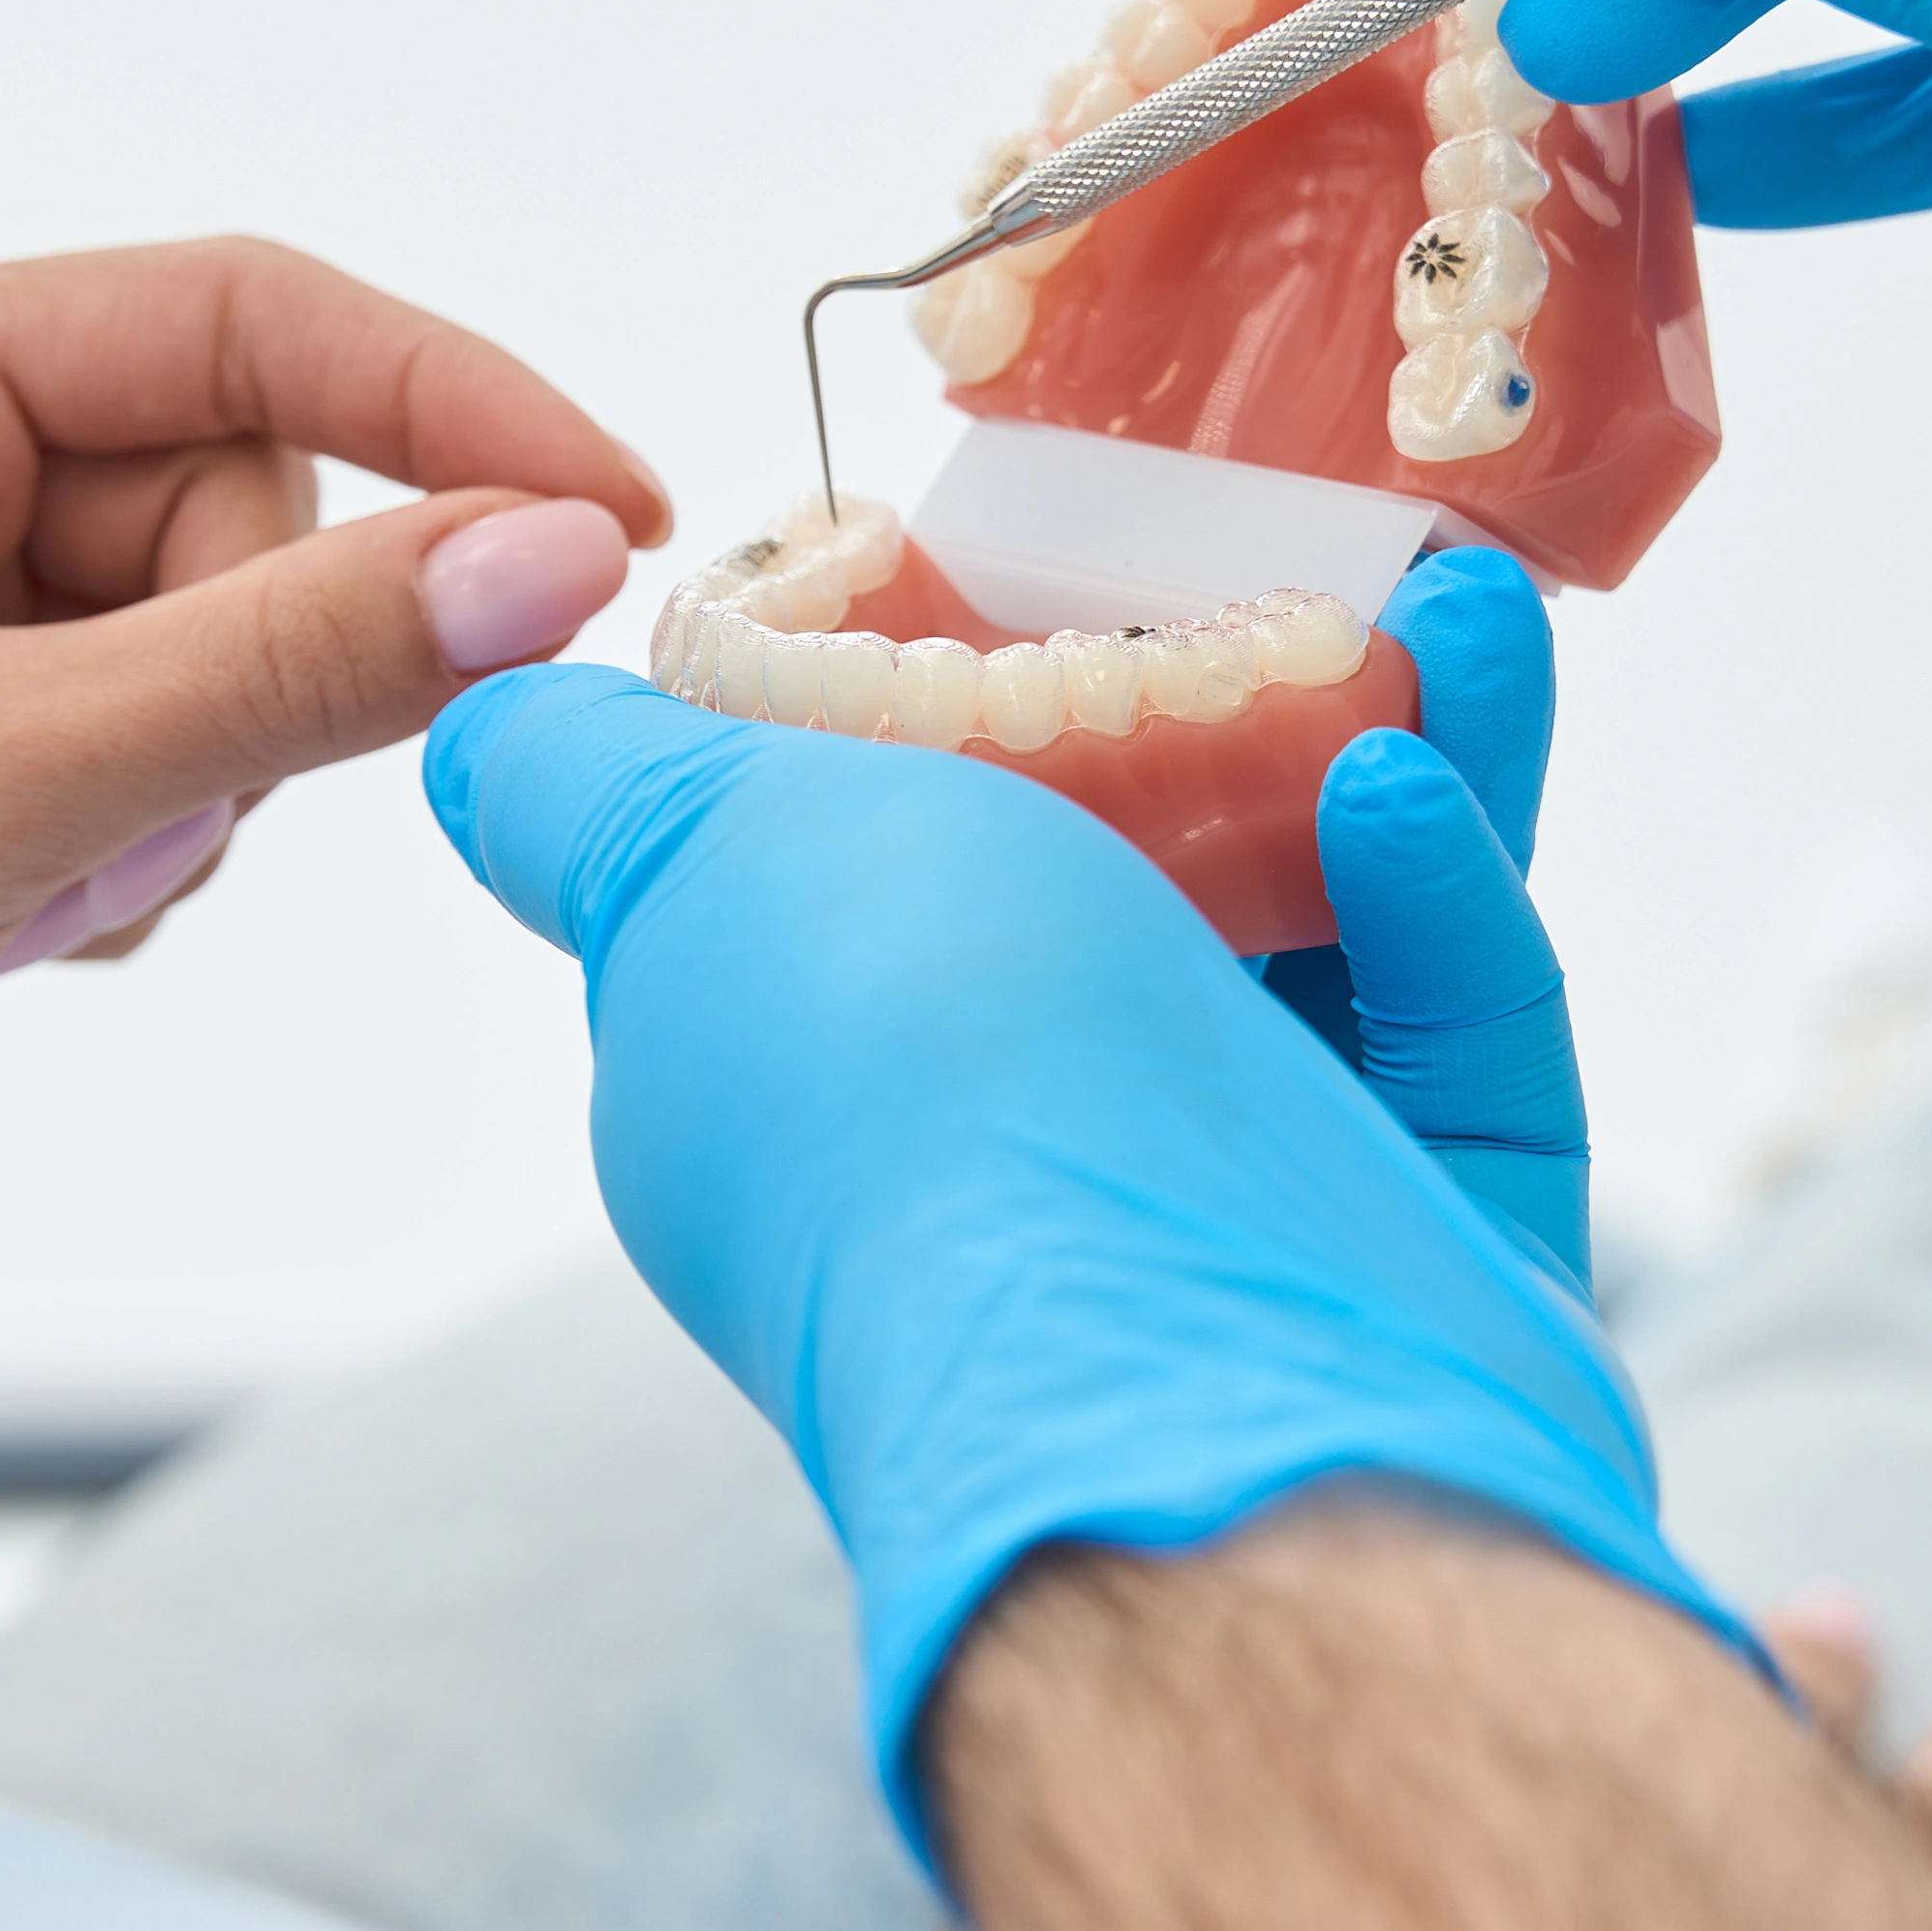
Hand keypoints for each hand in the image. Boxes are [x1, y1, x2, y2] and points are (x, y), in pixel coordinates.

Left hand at [0, 240, 661, 1552]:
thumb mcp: (2, 789)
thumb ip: (297, 667)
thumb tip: (552, 559)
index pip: (247, 316)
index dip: (454, 414)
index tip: (615, 524)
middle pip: (248, 504)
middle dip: (229, 690)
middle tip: (95, 826)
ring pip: (228, 649)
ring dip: (174, 800)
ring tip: (7, 897)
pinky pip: (171, 753)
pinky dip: (129, 861)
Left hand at [427, 648, 1753, 1861]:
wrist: (1197, 1401)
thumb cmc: (930, 1096)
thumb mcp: (695, 866)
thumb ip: (598, 793)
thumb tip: (484, 736)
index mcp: (799, 1087)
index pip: (847, 871)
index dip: (923, 696)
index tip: (1005, 540)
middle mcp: (1002, 1162)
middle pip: (1108, 892)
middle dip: (1193, 705)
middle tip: (1273, 529)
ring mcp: (1224, 1222)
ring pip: (1316, 945)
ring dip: (1371, 743)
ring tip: (1436, 584)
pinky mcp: (1422, 1258)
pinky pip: (1447, 1046)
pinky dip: (1438, 897)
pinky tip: (1410, 769)